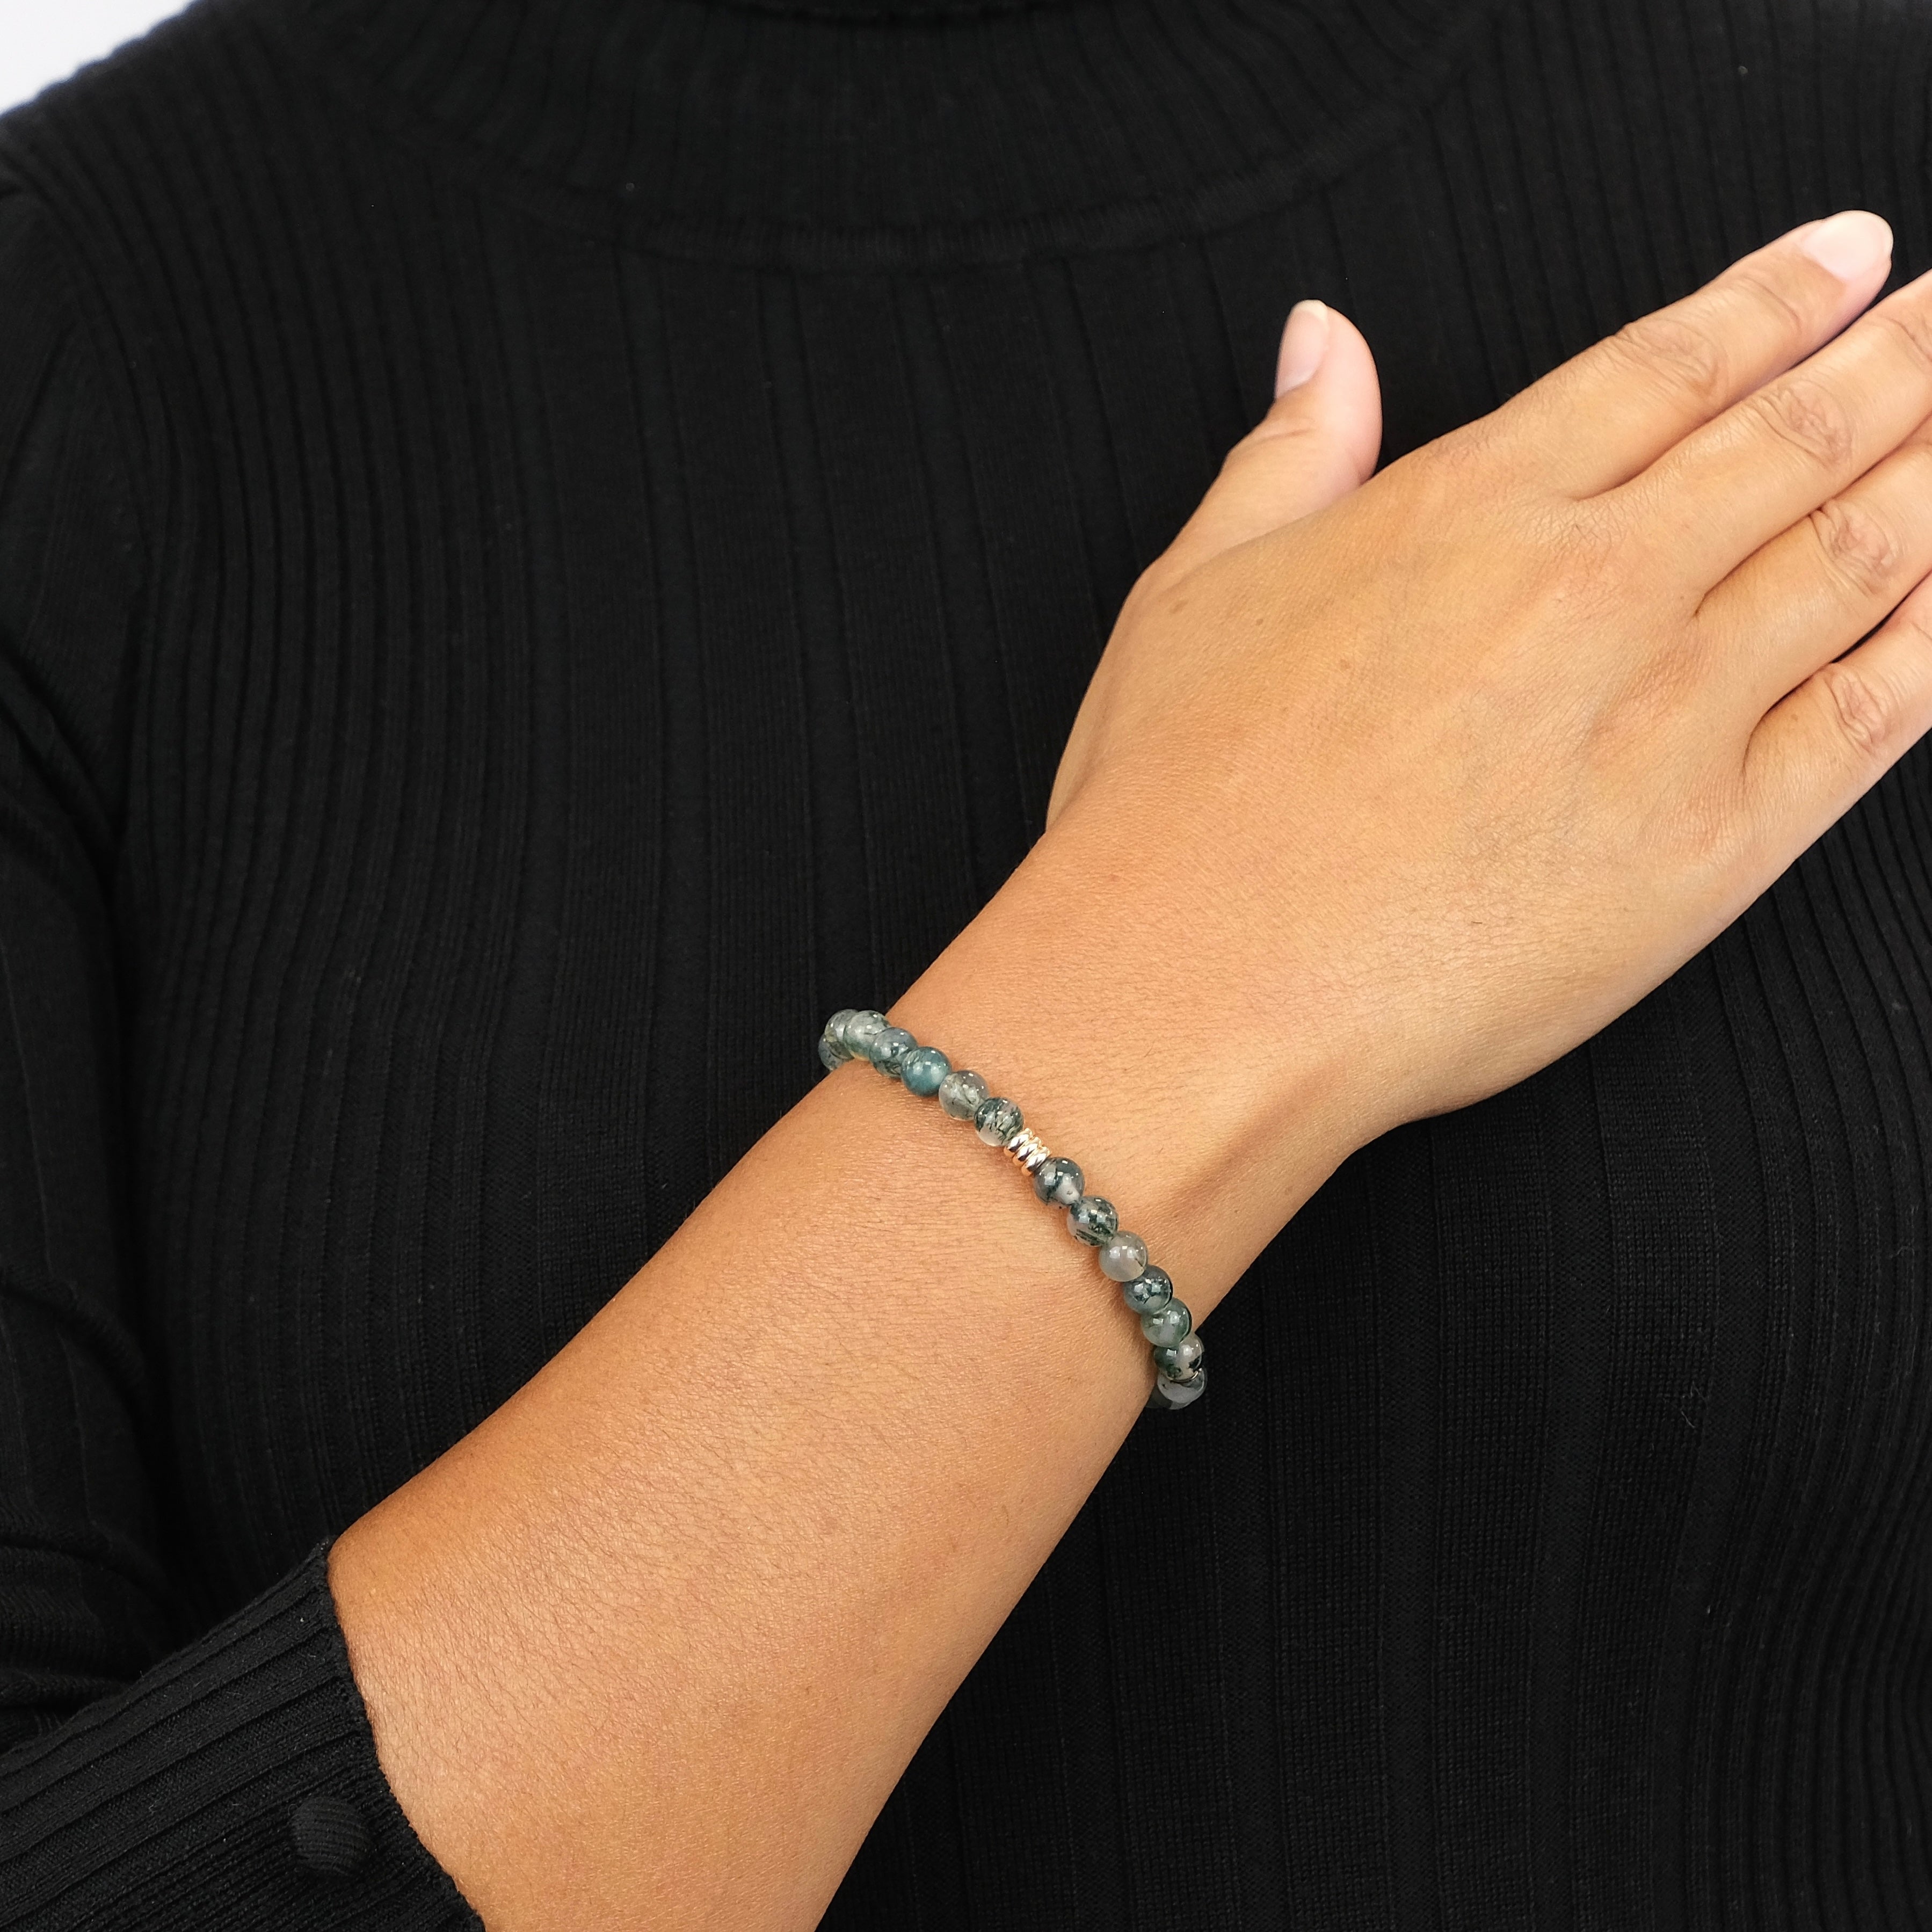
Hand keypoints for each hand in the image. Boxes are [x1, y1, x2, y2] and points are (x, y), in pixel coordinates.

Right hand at [1043, 212, 1928, 1144]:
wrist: (1199, 988)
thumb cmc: (1176, 807)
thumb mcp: (1196, 587)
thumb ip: (1290, 456)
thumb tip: (1323, 346)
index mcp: (1472, 507)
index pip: (1667, 364)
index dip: (1775, 298)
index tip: (1848, 259)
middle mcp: (1591, 586)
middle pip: (1795, 436)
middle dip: (1903, 357)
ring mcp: (1667, 713)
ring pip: (1858, 553)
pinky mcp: (1711, 848)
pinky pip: (1874, 715)